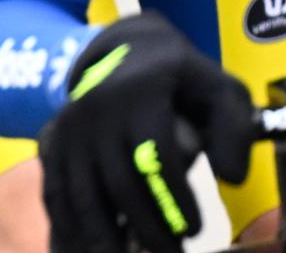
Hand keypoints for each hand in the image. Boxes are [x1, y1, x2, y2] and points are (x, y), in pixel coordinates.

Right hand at [40, 12, 253, 252]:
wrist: (127, 52)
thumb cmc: (183, 82)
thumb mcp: (221, 92)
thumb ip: (234, 132)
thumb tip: (230, 177)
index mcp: (139, 93)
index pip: (156, 155)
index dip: (175, 199)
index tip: (197, 230)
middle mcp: (96, 108)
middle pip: (118, 181)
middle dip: (146, 226)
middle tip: (171, 252)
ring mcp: (68, 125)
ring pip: (81, 190)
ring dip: (104, 234)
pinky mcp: (51, 138)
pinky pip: (54, 188)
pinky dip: (67, 223)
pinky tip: (89, 246)